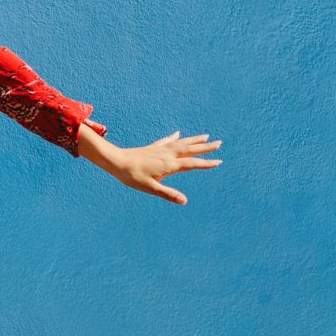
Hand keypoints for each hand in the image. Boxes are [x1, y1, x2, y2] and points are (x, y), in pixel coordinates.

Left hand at [100, 130, 221, 204]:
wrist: (116, 161)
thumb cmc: (132, 176)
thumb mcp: (151, 188)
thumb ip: (168, 194)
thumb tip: (184, 201)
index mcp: (170, 165)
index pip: (192, 164)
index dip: (206, 163)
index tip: (219, 161)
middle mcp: (168, 155)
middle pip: (190, 149)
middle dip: (205, 147)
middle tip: (219, 143)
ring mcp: (160, 150)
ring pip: (181, 143)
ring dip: (194, 140)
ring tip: (205, 136)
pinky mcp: (152, 148)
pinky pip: (167, 141)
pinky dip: (174, 137)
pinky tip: (177, 134)